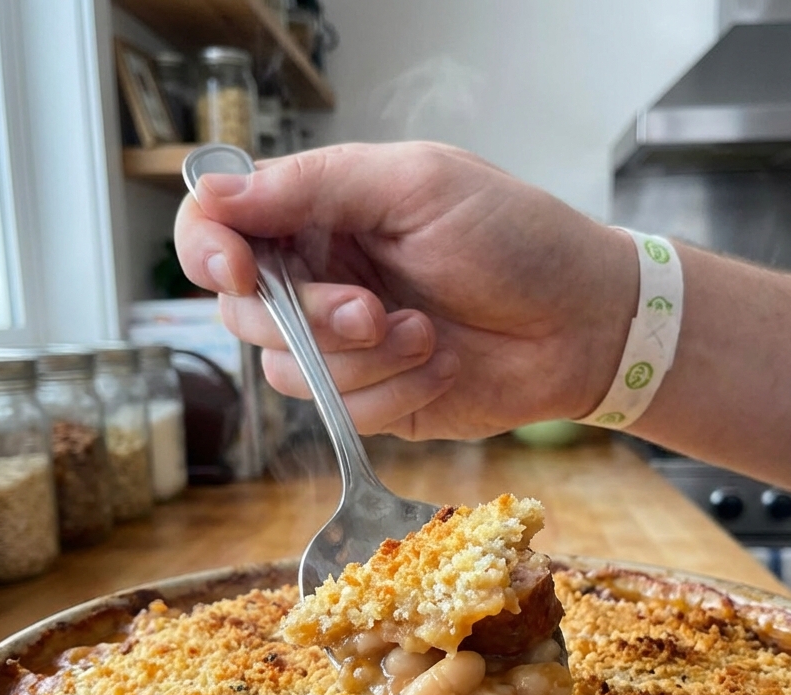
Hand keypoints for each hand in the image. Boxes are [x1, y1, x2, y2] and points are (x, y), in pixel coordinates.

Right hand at [174, 142, 636, 438]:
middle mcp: (321, 279)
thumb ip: (313, 185)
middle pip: (241, 312)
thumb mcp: (417, 185)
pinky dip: (393, 393)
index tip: (240, 271)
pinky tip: (441, 367)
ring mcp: (345, 346)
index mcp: (322, 213)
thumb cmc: (516, 240)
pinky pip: (340, 412)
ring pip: (287, 371)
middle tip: (373, 308)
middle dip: (308, 317)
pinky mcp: (373, 400)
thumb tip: (214, 193)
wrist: (581, 325)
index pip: (217, 226)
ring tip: (428, 334)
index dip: (209, 250)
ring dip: (362, 359)